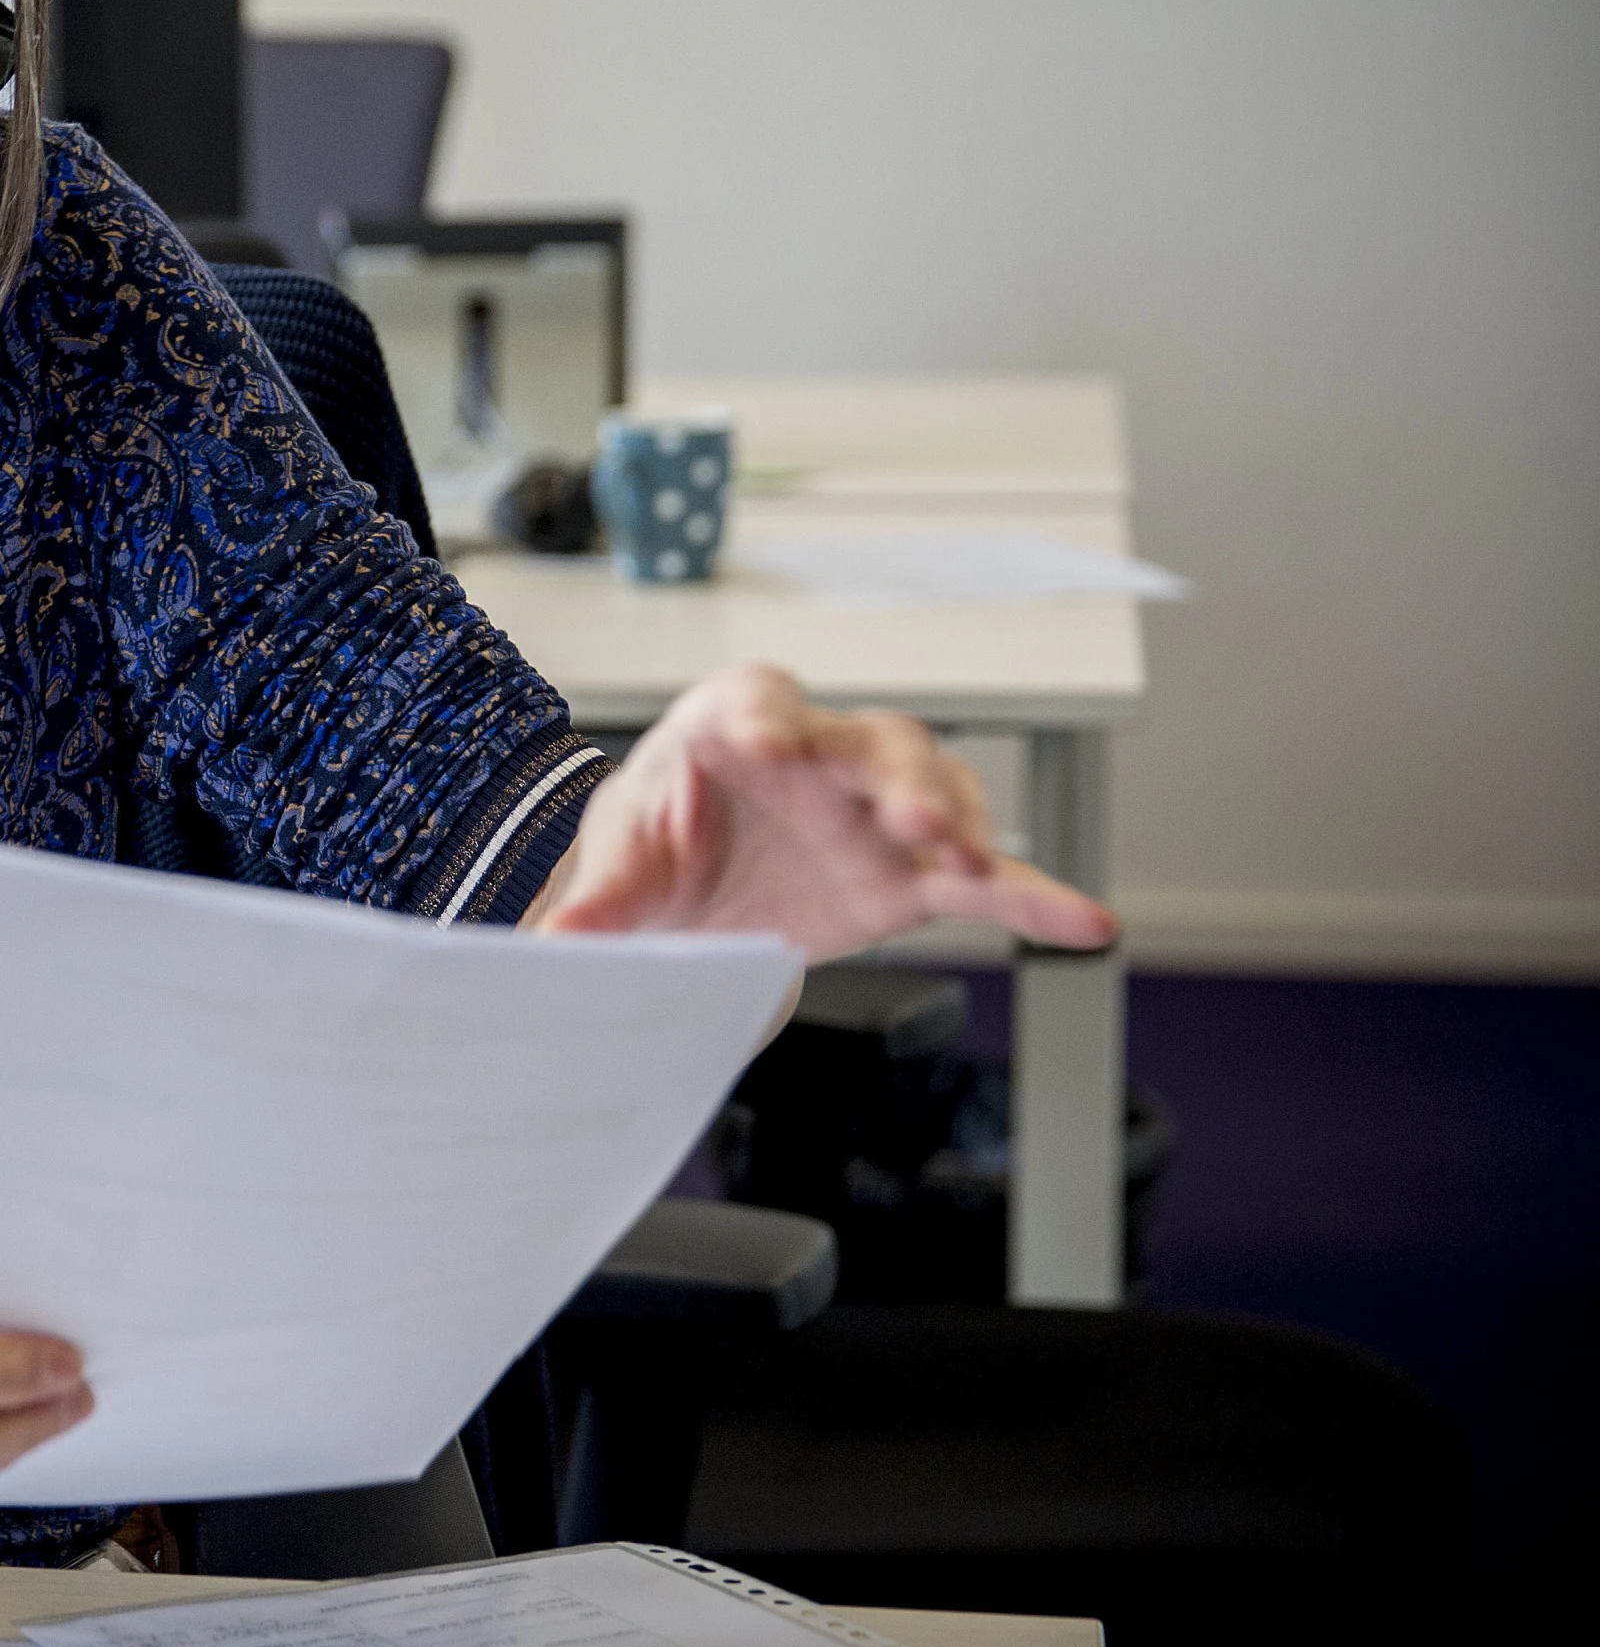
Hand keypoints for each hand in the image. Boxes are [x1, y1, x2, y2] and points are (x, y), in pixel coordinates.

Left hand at [530, 663, 1116, 957]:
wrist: (685, 886)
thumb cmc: (655, 840)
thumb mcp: (616, 865)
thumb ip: (596, 905)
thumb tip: (558, 944)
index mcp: (734, 720)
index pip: (757, 702)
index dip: (770, 718)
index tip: (774, 741)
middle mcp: (821, 749)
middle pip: (872, 744)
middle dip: (893, 774)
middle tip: (905, 813)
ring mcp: (877, 808)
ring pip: (938, 795)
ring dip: (960, 826)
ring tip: (973, 866)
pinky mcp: (912, 871)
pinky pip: (984, 880)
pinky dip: (1034, 899)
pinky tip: (1087, 923)